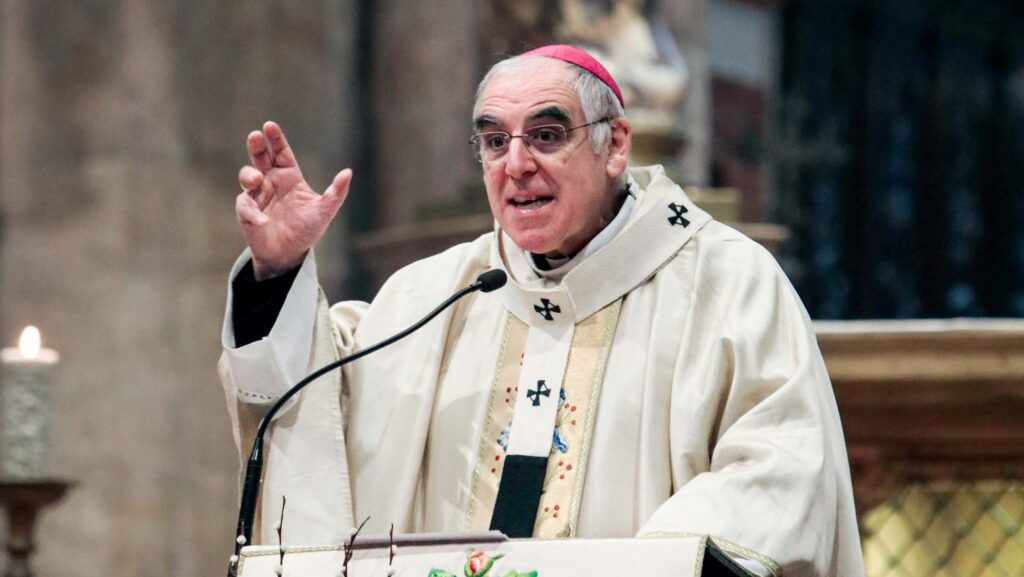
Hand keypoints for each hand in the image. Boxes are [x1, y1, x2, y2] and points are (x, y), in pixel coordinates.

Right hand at [236, 121, 351, 279]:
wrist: (289, 254)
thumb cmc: (306, 229)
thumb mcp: (325, 210)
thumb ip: (336, 192)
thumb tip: (348, 172)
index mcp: (289, 177)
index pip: (281, 153)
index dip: (276, 139)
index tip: (269, 126)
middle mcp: (271, 182)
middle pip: (260, 158)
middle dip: (257, 146)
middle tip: (255, 136)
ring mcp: (257, 195)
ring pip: (247, 176)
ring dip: (249, 175)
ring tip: (256, 179)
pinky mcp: (247, 212)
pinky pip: (245, 206)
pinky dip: (253, 212)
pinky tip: (263, 220)